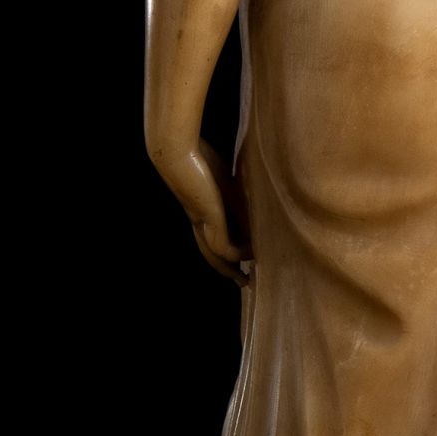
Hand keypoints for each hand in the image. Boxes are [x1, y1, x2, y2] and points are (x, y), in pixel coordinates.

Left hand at [184, 142, 253, 285]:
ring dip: (230, 269)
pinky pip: (224, 248)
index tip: (243, 260)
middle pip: (211, 254)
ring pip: (215, 256)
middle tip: (243, 282)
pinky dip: (238, 254)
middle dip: (226, 270)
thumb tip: (258, 202)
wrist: (178, 153)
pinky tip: (252, 254)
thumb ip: (235, 191)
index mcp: (201, 211)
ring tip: (247, 279)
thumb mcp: (224, 177)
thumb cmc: (198, 157)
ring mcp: (202, 223)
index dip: (227, 252)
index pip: (214, 238)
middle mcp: (199, 221)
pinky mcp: (208, 221)